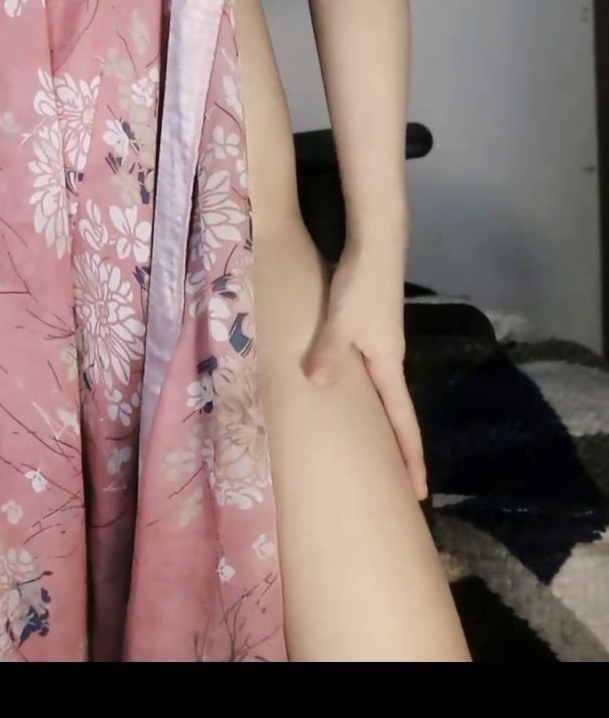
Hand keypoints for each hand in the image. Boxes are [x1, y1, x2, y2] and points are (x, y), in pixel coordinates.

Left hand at [303, 242, 427, 501]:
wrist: (376, 242)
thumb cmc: (362, 284)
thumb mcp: (342, 319)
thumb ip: (329, 352)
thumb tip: (316, 386)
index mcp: (389, 365)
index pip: (404, 423)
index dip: (411, 459)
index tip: (421, 494)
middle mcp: (390, 359)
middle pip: (397, 413)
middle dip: (398, 451)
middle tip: (396, 487)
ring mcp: (381, 343)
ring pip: (381, 393)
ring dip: (380, 423)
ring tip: (369, 451)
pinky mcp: (369, 327)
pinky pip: (367, 374)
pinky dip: (363, 395)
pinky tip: (345, 396)